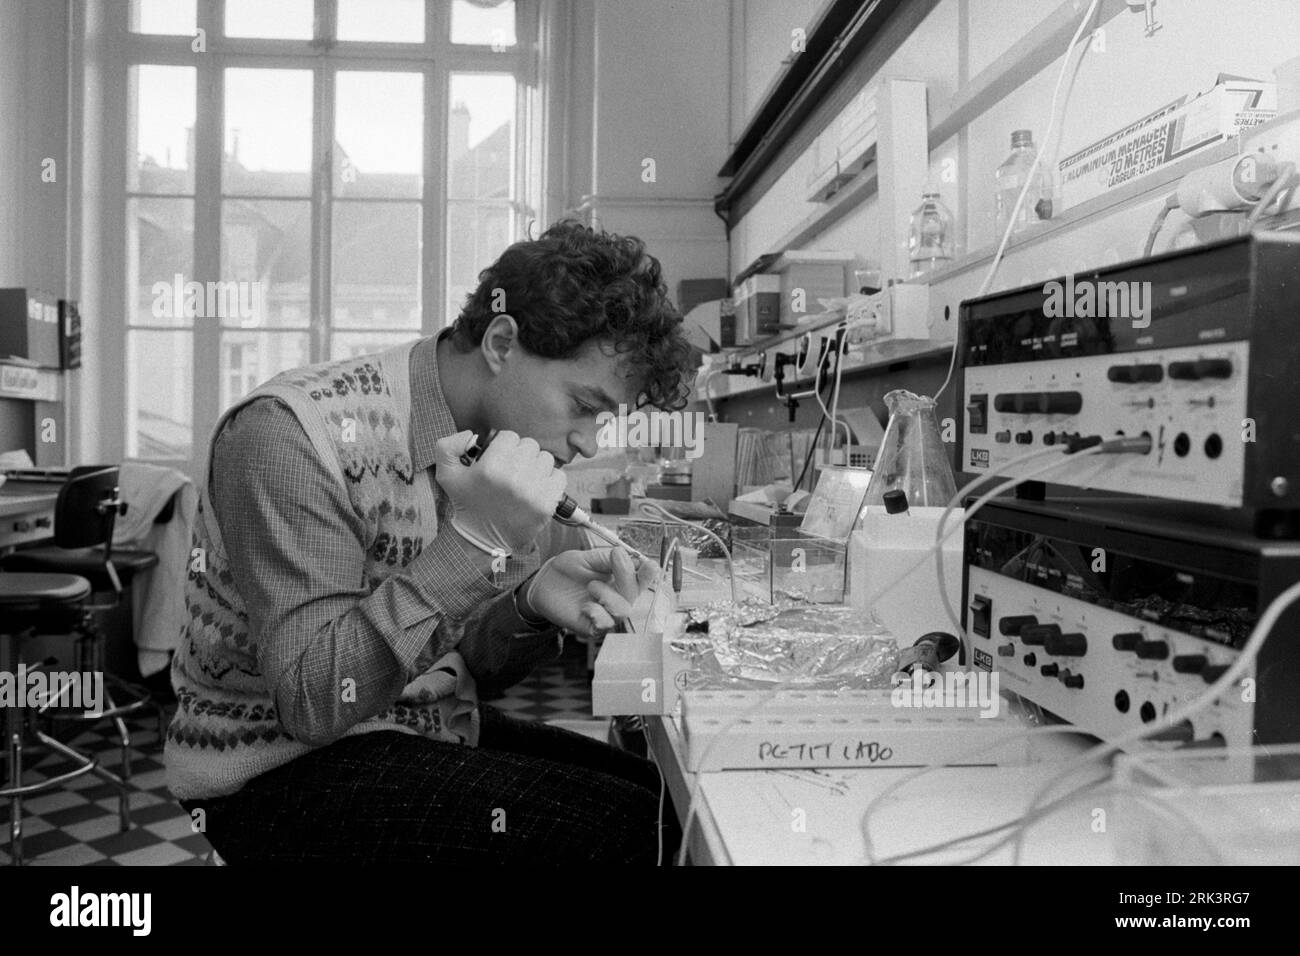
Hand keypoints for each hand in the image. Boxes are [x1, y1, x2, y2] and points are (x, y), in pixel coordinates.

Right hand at [434, 430, 566, 554]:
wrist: (483, 539)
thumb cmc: (467, 503)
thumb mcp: (446, 474)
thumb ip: (447, 446)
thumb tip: (471, 433)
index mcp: (490, 468)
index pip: (509, 436)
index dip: (503, 446)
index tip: (498, 459)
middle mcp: (513, 477)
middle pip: (530, 445)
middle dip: (520, 454)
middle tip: (511, 470)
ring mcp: (533, 491)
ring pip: (545, 458)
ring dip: (536, 465)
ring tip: (523, 479)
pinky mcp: (547, 504)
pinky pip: (559, 476)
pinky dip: (550, 480)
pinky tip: (536, 488)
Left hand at [518, 547, 657, 636]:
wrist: (543, 584)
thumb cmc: (567, 570)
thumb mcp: (587, 557)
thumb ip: (607, 558)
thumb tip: (626, 555)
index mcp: (620, 579)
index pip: (643, 578)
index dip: (649, 573)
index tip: (647, 564)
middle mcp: (617, 597)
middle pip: (635, 594)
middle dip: (626, 576)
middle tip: (614, 559)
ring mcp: (605, 613)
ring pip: (623, 611)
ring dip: (608, 596)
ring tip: (591, 587)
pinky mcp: (592, 626)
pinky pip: (605, 625)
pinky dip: (596, 613)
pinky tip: (585, 606)